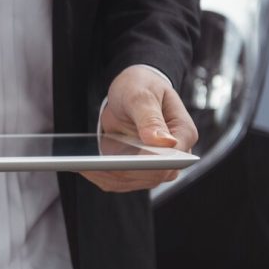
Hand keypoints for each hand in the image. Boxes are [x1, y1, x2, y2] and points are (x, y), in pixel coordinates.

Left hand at [81, 65, 198, 192]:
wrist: (130, 90)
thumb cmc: (141, 86)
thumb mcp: (142, 95)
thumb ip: (150, 118)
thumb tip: (165, 142)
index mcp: (182, 133)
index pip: (172, 159)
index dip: (149, 163)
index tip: (125, 162)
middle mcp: (173, 154)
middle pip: (152, 176)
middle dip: (123, 172)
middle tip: (95, 165)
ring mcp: (155, 164)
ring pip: (133, 182)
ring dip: (108, 176)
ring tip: (85, 165)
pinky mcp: (136, 169)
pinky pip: (120, 181)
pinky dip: (102, 177)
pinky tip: (86, 167)